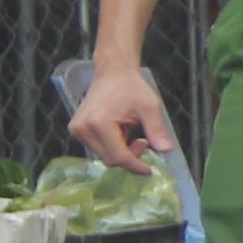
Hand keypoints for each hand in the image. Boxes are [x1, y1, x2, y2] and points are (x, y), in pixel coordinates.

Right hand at [69, 58, 175, 172]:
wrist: (112, 72)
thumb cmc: (132, 87)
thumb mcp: (150, 107)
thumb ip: (156, 130)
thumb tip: (167, 151)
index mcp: (98, 124)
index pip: (118, 157)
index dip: (135, 165)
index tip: (149, 170)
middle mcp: (82, 130)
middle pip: (110, 159)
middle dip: (130, 156)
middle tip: (144, 140)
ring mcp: (76, 131)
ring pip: (103, 156)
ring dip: (121, 151)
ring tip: (131, 132)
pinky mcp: (76, 130)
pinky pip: (97, 148)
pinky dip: (112, 146)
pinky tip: (120, 132)